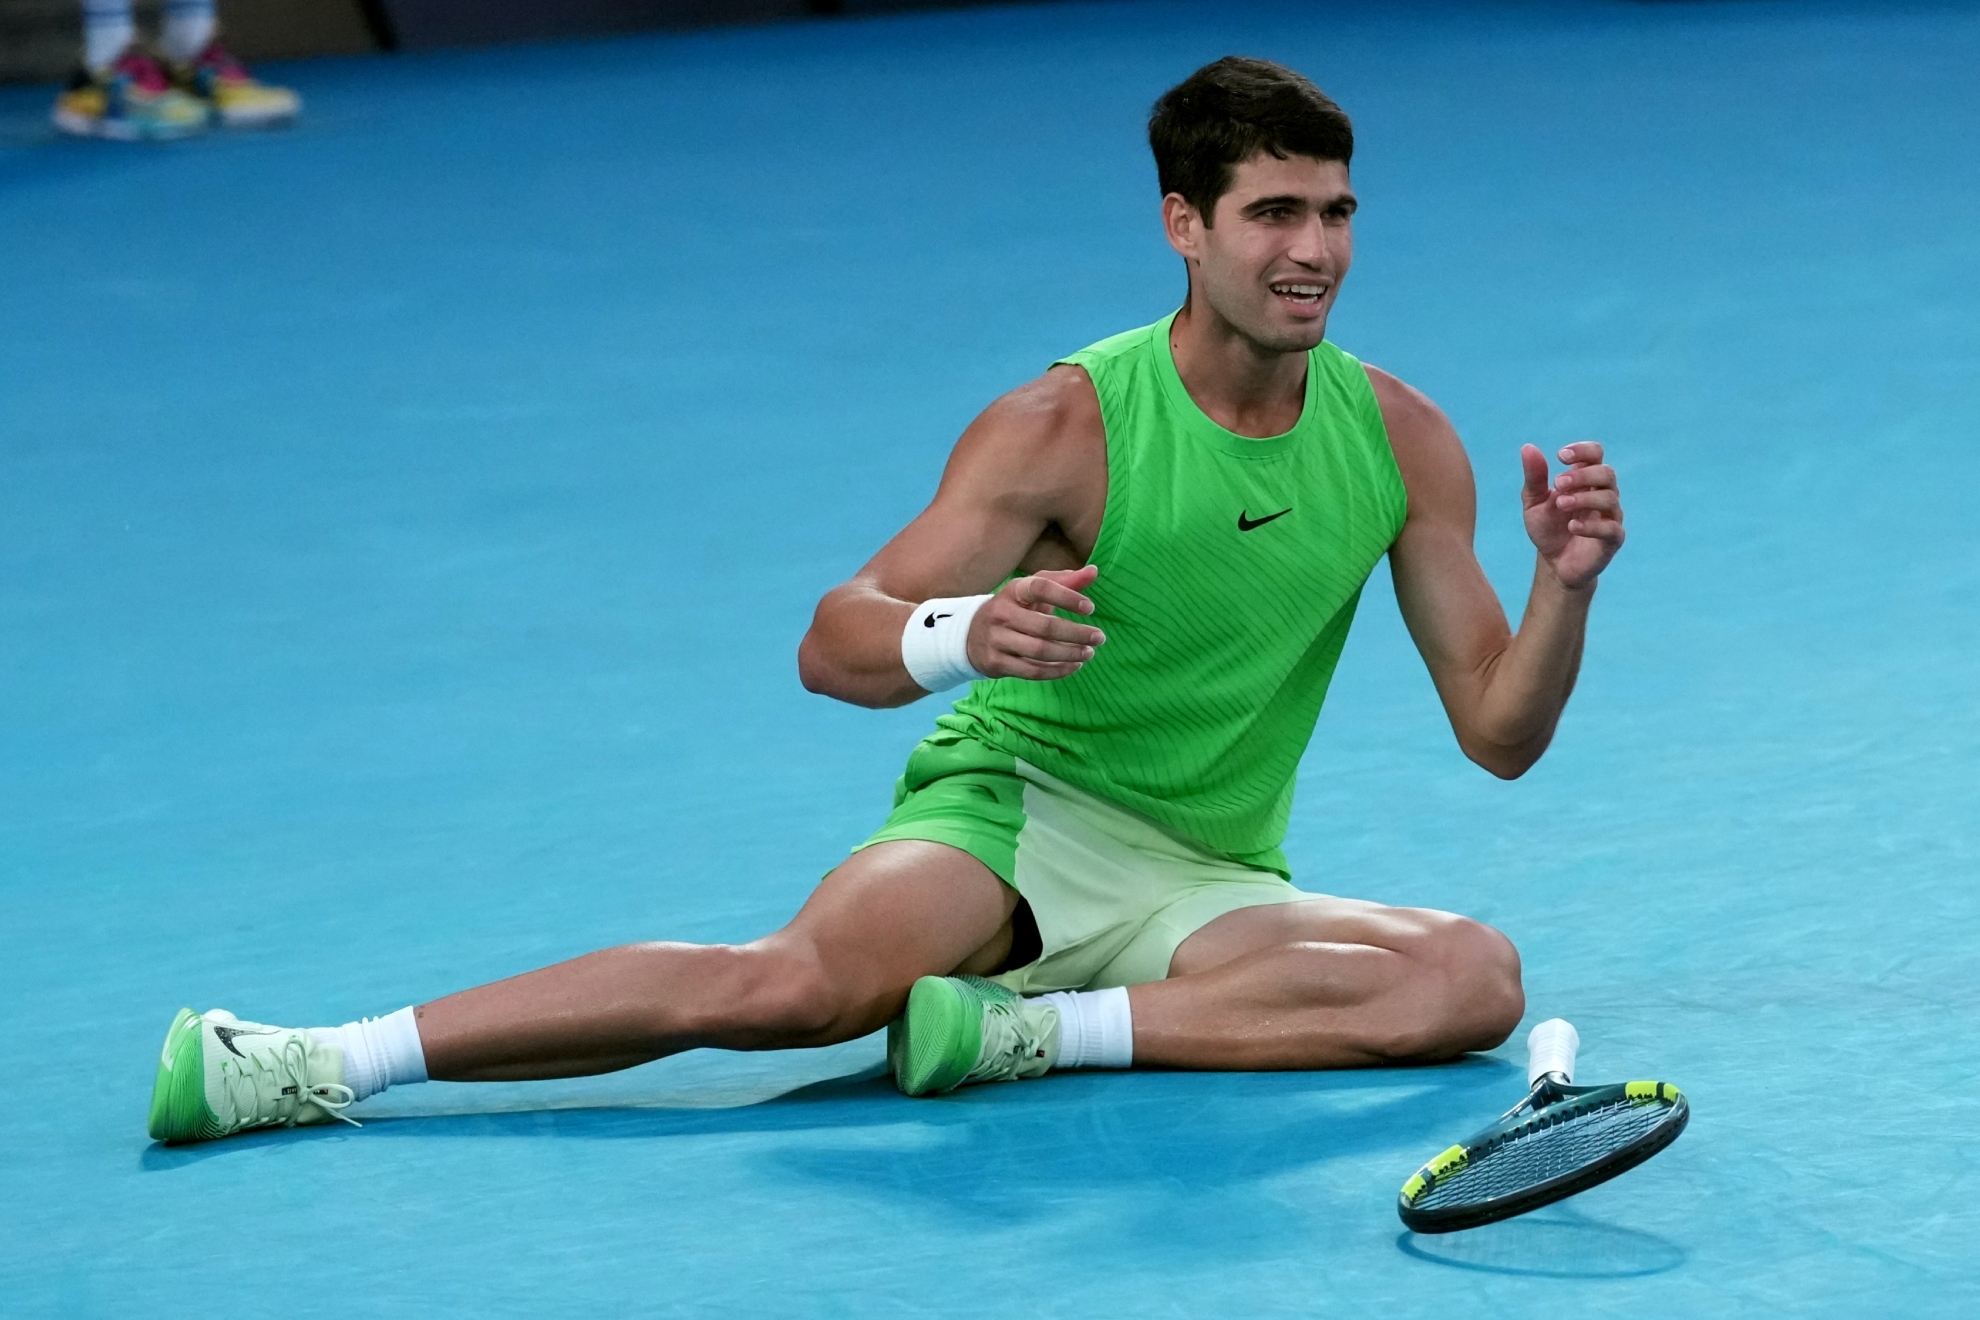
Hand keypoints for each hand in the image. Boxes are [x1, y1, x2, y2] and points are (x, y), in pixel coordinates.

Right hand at [966, 565, 1106, 679]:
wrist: (970, 635)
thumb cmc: (1014, 609)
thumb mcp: (1033, 593)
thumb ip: (1064, 581)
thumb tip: (1094, 571)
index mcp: (1013, 591)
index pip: (1040, 588)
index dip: (1067, 597)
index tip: (1090, 608)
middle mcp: (1001, 613)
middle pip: (1044, 626)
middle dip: (1076, 633)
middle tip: (1099, 637)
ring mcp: (996, 640)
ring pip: (1039, 651)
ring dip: (1069, 653)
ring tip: (1089, 653)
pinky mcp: (996, 663)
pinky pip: (1031, 671)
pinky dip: (1057, 671)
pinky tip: (1073, 666)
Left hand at [1522, 442, 1624, 589]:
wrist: (1553, 563)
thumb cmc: (1548, 528)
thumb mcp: (1534, 502)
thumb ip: (1534, 477)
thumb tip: (1527, 447)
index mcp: (1585, 480)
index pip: (1595, 454)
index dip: (1582, 451)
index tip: (1561, 456)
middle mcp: (1603, 494)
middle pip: (1607, 473)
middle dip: (1582, 476)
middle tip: (1558, 484)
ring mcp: (1610, 516)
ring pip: (1610, 498)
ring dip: (1583, 498)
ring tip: (1560, 504)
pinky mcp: (1613, 539)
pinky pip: (1611, 528)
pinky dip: (1591, 525)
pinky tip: (1572, 526)